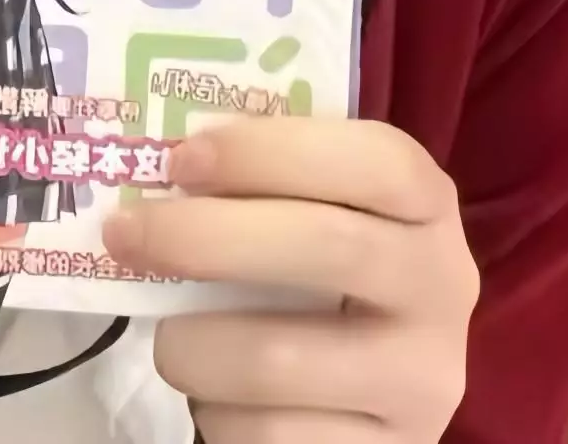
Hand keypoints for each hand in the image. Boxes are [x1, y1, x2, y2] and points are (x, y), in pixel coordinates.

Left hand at [103, 119, 478, 443]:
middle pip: (325, 245)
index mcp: (427, 204)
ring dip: (192, 343)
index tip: (182, 159)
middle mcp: (442, 289)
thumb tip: (154, 154)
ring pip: (278, 360)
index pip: (373, 160)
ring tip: (167, 332)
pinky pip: (270, 437)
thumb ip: (267, 176)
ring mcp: (420, 384)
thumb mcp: (323, 208)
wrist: (379, 383)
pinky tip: (213, 392)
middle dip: (206, 236)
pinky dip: (216, 413)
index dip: (271, 152)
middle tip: (125, 233)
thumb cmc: (328, 267)